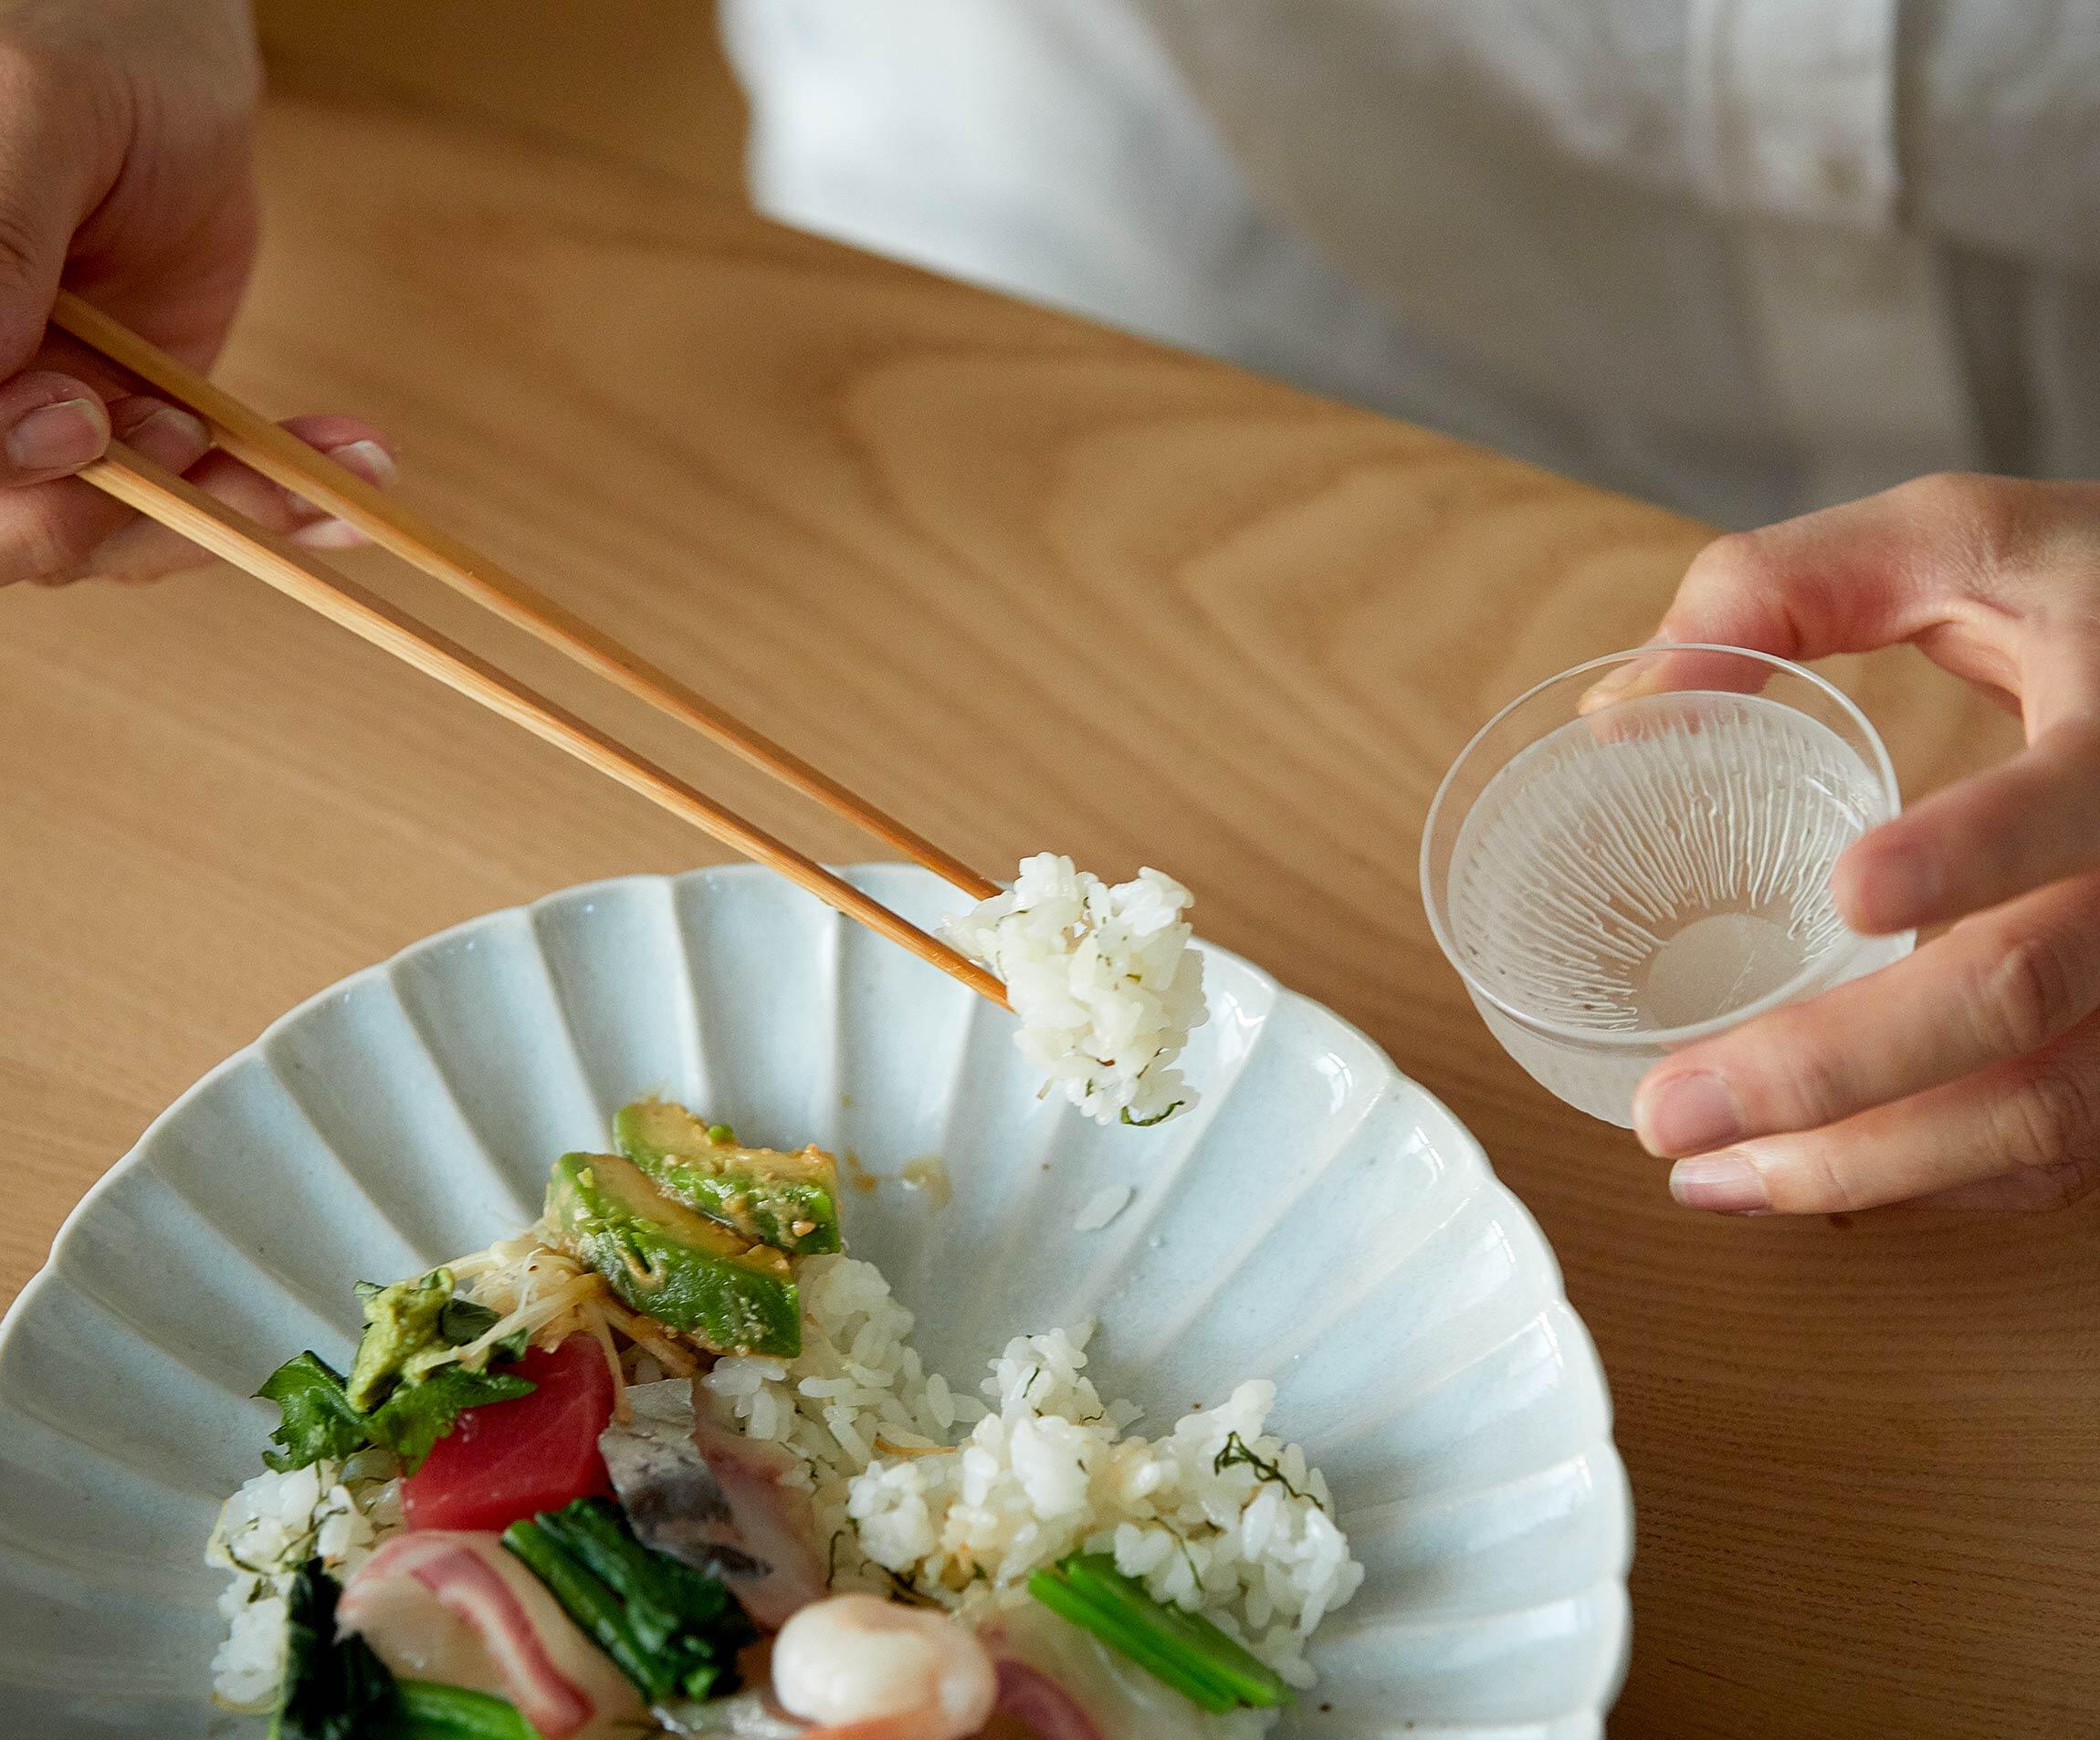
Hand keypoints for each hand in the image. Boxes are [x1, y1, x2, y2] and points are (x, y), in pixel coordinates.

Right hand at [0, 0, 389, 584]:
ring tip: (318, 457)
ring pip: (120, 532)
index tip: (78, 415)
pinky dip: (287, 497)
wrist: (160, 54)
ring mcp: (54, 420)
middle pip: (17, 527)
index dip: (6, 465)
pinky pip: (204, 501)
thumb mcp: (32, 119)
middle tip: (191, 433)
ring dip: (230, 509)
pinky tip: (352, 466)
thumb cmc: (74, 39)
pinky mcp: (145, 428)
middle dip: (114, 505)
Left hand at [1600, 474, 2099, 1213]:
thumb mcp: (1958, 539)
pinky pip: (2065, 1146)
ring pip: (2051, 1115)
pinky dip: (1935, 1177)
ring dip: (1868, 1167)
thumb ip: (1784, 586)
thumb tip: (1622, 709)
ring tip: (1703, 1177)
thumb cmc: (2087, 597)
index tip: (1850, 891)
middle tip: (1668, 1114)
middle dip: (1833, 1073)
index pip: (2070, 805)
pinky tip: (1809, 1177)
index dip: (1972, 850)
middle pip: (2026, 997)